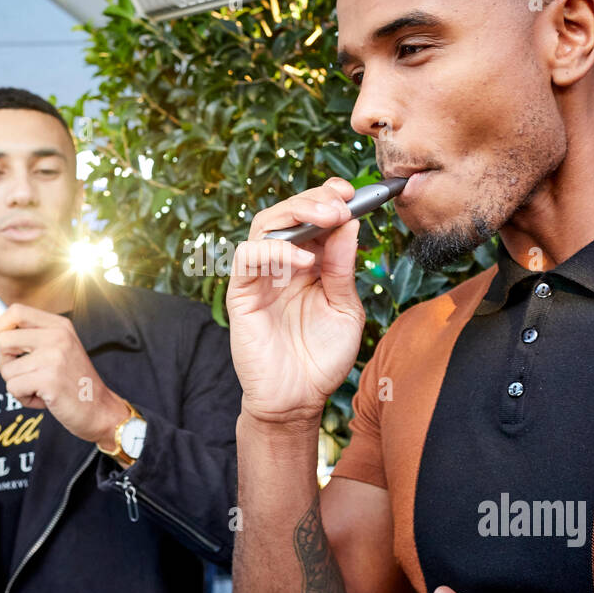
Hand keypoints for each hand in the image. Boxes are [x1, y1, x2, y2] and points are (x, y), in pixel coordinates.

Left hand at [0, 303, 125, 446]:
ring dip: (16, 384)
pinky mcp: (49, 379)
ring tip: (40, 388)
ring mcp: (54, 357)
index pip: (16, 311)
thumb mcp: (61, 349)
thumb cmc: (75, 383)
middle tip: (23, 374)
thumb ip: (35, 337)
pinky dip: (23, 398)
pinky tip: (43, 399)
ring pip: (5, 368)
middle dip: (4, 362)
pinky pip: (13, 388)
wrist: (100, 410)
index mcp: (59, 325)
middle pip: (3, 339)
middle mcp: (57, 336)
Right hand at [226, 177, 364, 423]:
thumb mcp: (345, 308)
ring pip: (264, 225)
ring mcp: (259, 278)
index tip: (352, 192)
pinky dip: (274, 250)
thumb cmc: (321, 359)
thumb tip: (350, 224)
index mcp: (306, 264)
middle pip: (286, 213)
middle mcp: (280, 265)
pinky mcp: (241, 294)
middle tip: (341, 201)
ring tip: (327, 218)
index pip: (310, 218)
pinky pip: (247, 257)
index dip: (327, 198)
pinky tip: (304, 260)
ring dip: (296, 214)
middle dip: (314, 199)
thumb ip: (343, 268)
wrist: (299, 400)